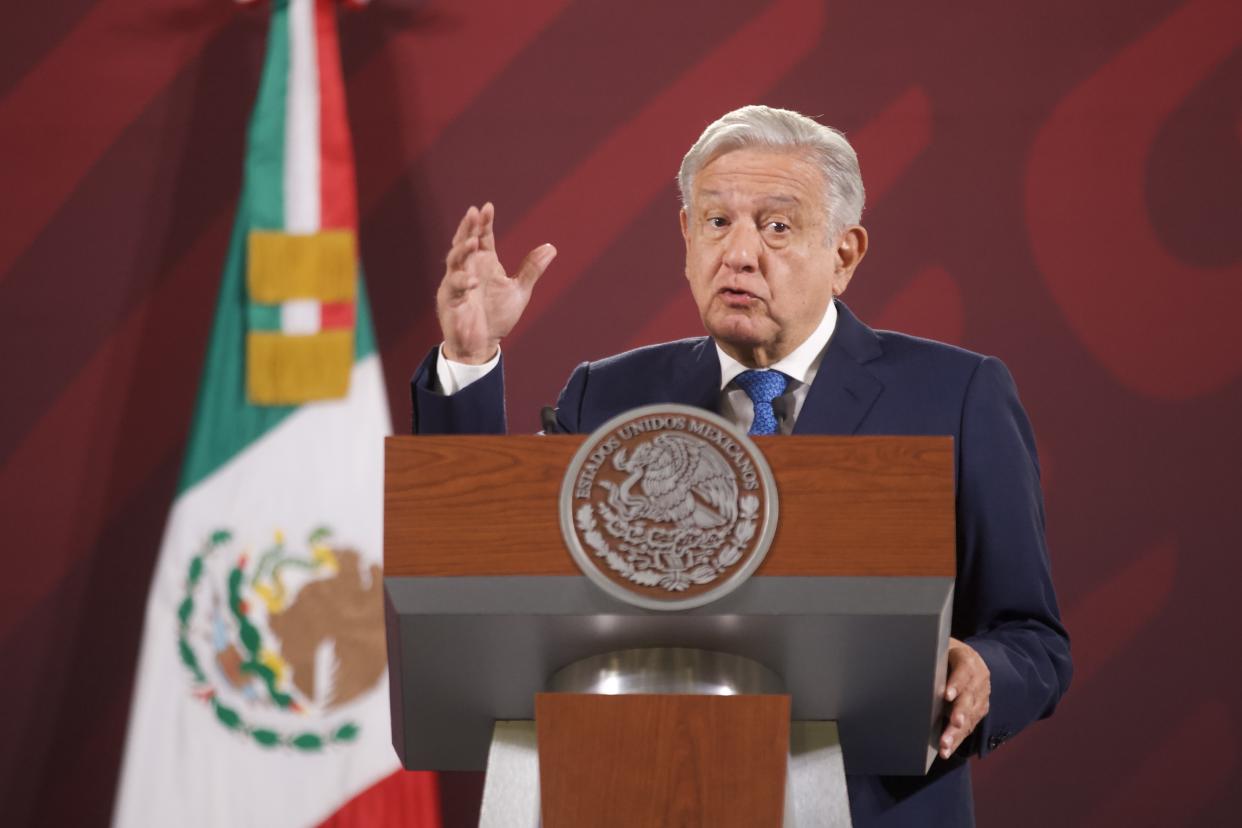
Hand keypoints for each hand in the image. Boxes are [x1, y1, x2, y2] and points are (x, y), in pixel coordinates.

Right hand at [435, 202, 556, 363]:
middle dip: (468, 227)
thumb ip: (531, 269)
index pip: (483, 237)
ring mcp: (457, 283)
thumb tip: (551, 247)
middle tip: (473, 212)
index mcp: (485, 263)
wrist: (483, 344)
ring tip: (472, 241)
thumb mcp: (519, 291)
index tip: (487, 207)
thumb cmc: (497, 317)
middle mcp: (469, 268)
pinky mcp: (450, 300)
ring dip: (462, 250)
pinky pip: (453, 287)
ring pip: (454, 260)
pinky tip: (472, 281)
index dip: (484, 223)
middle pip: (465, 242)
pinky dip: (461, 282)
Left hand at [939, 637, 989, 758]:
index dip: (956, 683)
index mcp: (968, 660)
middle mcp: (979, 679)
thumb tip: (906, 659)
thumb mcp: (939, 647)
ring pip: (970, 716)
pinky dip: (957, 740)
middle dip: (960, 712)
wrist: (969, 660)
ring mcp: (981, 696)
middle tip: (953, 722)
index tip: (946, 695)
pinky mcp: (979, 711)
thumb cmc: (944, 653)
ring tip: (945, 744)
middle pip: (970, 697)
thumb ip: (929, 654)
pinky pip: (969, 727)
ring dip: (957, 732)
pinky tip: (946, 750)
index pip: (964, 671)